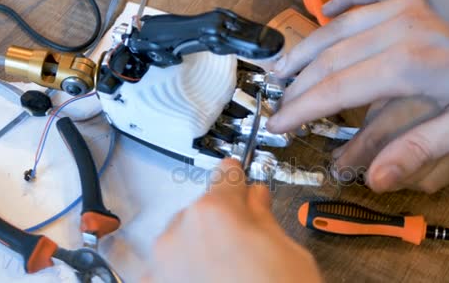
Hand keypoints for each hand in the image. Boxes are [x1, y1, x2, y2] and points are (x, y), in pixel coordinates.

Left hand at [144, 159, 322, 282]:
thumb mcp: (288, 253)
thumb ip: (264, 217)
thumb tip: (256, 198)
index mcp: (214, 212)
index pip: (225, 175)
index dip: (239, 178)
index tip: (241, 181)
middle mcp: (178, 233)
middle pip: (202, 209)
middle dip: (223, 221)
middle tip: (248, 245)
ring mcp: (161, 267)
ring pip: (183, 238)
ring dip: (201, 246)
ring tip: (230, 274)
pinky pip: (168, 269)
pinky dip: (185, 272)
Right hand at [267, 0, 448, 192]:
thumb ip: (420, 149)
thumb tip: (375, 179)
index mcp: (410, 65)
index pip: (337, 89)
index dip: (301, 108)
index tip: (278, 122)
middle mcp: (399, 29)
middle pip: (330, 57)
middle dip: (298, 83)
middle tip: (276, 102)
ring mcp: (408, 4)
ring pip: (339, 25)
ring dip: (306, 46)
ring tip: (281, 66)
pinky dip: (344, 0)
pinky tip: (326, 12)